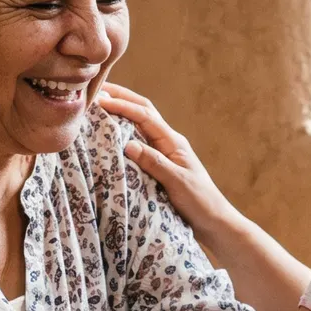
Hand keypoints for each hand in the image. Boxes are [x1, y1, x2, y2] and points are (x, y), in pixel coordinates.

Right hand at [98, 83, 236, 238]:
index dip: (123, 105)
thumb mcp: (177, 182)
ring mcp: (164, 151)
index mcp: (173, 141)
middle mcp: (168, 141)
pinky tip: (110, 132)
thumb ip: (154, 163)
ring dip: (122, 110)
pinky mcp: (159, 163)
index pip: (145, 116)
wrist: (214, 221)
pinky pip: (138, 141)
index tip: (101, 100)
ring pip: (140, 124)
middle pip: (143, 111)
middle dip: (121, 97)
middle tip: (96, 89)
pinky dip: (124, 131)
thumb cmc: (200, 202)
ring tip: (99, 103)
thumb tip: (128, 144)